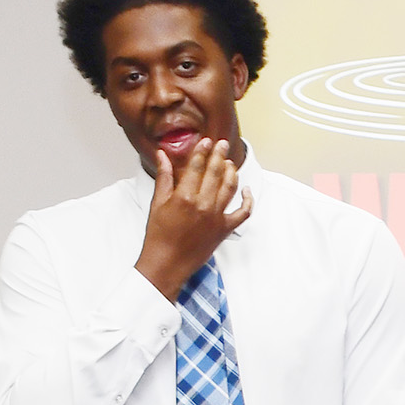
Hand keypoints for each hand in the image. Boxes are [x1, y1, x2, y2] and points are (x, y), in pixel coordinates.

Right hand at [133, 137, 251, 300]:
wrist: (167, 263)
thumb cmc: (158, 235)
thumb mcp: (156, 203)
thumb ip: (164, 177)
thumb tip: (162, 155)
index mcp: (184, 197)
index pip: (197, 167)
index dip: (203, 151)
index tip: (206, 141)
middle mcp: (203, 205)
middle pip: (216, 173)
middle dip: (219, 155)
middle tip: (221, 144)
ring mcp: (217, 217)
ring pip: (230, 187)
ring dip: (232, 172)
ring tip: (229, 162)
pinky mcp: (225, 229)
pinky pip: (244, 212)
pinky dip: (248, 200)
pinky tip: (246, 189)